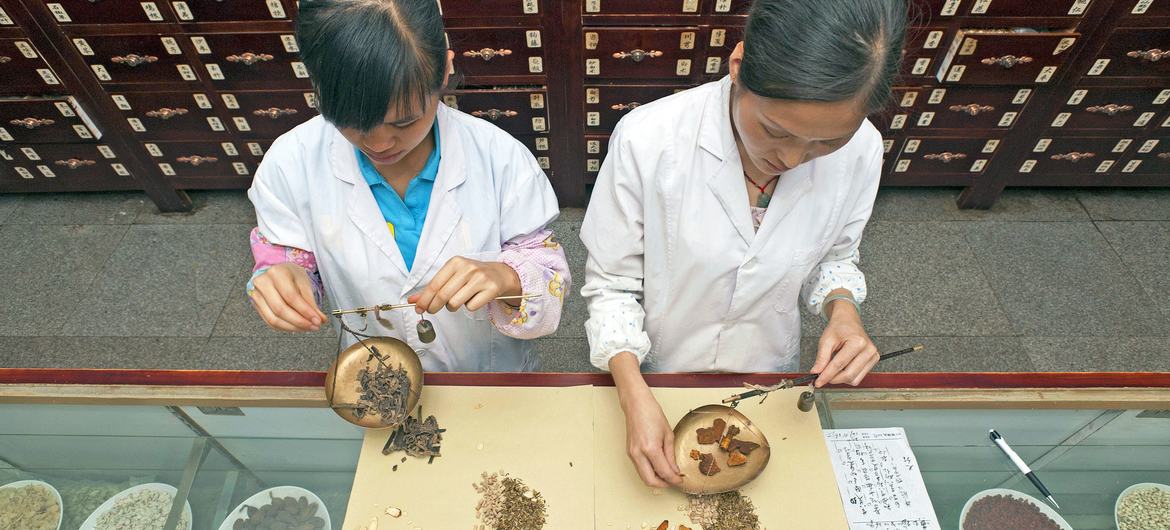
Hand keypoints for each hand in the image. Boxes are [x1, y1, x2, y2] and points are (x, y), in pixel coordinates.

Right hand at [249, 263, 326, 331]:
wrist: (276, 272)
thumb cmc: (291, 275)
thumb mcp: (304, 283)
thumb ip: (311, 302)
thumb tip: (320, 320)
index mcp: (277, 273)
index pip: (291, 296)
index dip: (305, 311)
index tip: (317, 320)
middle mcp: (263, 283)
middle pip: (280, 309)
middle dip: (299, 322)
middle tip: (314, 326)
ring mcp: (256, 295)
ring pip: (274, 319)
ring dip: (293, 327)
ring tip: (307, 328)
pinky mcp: (256, 306)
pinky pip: (270, 322)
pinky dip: (285, 327)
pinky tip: (296, 327)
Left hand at [409, 256, 520, 313]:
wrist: (499, 274)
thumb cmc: (471, 276)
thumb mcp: (452, 276)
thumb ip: (433, 288)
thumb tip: (413, 301)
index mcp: (455, 262)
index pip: (435, 284)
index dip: (424, 299)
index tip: (418, 308)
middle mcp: (468, 268)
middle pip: (444, 295)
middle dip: (434, 306)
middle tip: (432, 310)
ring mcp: (480, 278)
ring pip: (456, 303)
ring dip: (453, 307)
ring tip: (458, 300)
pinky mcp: (491, 289)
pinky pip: (471, 307)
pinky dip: (469, 306)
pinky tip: (474, 298)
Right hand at [611, 352, 681, 487]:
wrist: (636, 404)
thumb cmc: (652, 413)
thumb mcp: (668, 435)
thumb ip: (671, 455)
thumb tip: (675, 470)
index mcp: (650, 448)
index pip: (663, 472)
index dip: (674, 479)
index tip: (680, 480)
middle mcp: (638, 453)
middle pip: (650, 480)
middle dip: (663, 484)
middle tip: (673, 482)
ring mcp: (632, 454)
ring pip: (643, 477)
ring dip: (656, 479)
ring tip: (667, 475)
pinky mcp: (629, 452)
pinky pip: (640, 468)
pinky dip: (649, 472)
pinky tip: (658, 467)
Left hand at [811, 297, 878, 386]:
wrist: (849, 321)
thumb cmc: (839, 328)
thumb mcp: (826, 339)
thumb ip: (821, 358)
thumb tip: (817, 372)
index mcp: (857, 342)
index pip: (839, 364)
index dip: (826, 375)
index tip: (818, 381)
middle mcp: (869, 350)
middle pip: (848, 375)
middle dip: (833, 379)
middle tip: (822, 378)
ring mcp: (873, 356)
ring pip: (854, 379)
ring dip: (840, 379)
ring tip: (832, 370)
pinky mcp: (874, 360)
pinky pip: (859, 377)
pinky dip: (847, 376)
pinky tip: (841, 369)